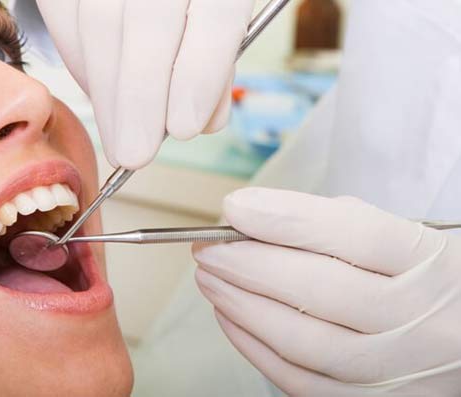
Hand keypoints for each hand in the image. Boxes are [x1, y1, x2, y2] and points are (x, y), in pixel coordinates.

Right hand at [36, 0, 254, 168]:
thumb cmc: (196, 1)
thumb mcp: (226, 16)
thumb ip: (217, 65)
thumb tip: (198, 121)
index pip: (216, 15)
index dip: (200, 76)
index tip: (185, 128)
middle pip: (148, 23)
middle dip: (140, 100)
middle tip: (135, 154)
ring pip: (99, 25)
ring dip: (107, 95)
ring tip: (119, 139)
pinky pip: (65, 16)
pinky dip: (80, 64)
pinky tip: (100, 95)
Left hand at [194, 187, 460, 395]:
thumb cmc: (423, 280)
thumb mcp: (404, 239)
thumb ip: (336, 224)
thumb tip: (254, 216)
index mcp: (432, 265)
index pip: (355, 234)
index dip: (286, 218)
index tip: (236, 207)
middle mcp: (421, 322)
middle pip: (320, 289)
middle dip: (249, 264)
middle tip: (209, 246)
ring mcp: (398, 369)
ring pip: (305, 342)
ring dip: (242, 306)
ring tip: (210, 278)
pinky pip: (302, 382)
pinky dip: (255, 347)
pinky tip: (230, 316)